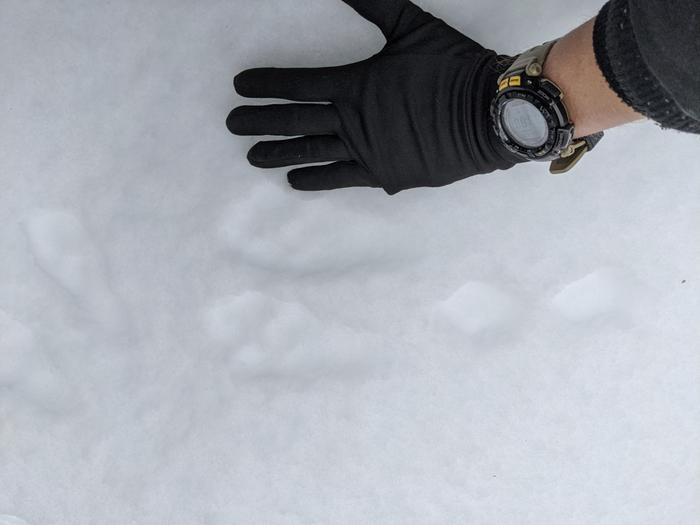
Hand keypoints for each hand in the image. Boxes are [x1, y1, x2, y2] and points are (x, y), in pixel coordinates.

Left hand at [227, 0, 522, 193]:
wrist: (490, 115)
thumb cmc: (454, 70)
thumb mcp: (413, 27)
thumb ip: (374, 3)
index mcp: (356, 86)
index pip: (298, 84)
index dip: (266, 84)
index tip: (240, 86)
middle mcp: (354, 122)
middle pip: (294, 122)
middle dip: (259, 122)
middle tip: (232, 124)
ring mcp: (367, 151)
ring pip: (311, 153)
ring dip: (279, 154)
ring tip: (252, 156)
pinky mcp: (384, 174)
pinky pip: (340, 179)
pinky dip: (315, 179)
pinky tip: (294, 180)